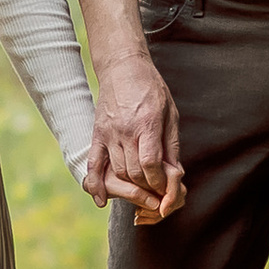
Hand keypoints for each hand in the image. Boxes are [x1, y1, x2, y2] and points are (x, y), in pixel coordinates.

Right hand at [87, 52, 185, 222]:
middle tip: (156, 192)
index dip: (159, 182)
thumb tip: (175, 174)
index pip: (151, 164)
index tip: (165, 188)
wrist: (123, 68)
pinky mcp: (98, 134)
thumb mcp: (170, 114)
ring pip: (117, 171)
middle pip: (134, 172)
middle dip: (147, 187)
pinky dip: (95, 184)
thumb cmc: (151, 90)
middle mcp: (125, 131)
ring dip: (130, 185)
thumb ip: (171, 145)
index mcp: (147, 124)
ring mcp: (109, 133)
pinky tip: (101, 199)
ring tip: (141, 187)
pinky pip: (94, 163)